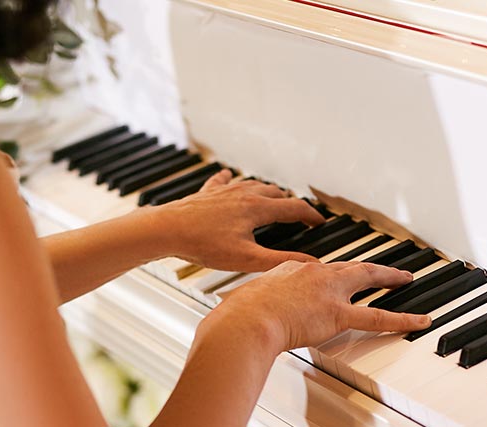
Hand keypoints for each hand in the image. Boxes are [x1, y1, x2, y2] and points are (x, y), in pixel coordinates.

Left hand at [153, 170, 326, 271]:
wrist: (167, 229)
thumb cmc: (202, 244)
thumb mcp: (246, 258)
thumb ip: (279, 260)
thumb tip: (308, 262)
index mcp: (257, 208)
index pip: (294, 208)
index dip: (311, 216)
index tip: (319, 223)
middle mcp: (244, 194)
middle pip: (276, 194)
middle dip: (291, 205)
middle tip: (299, 216)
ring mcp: (225, 191)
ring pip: (254, 185)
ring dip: (267, 192)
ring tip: (274, 200)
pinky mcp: (207, 193)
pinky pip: (223, 181)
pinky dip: (230, 180)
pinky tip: (227, 177)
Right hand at [206, 261, 433, 351]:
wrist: (246, 318)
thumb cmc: (239, 314)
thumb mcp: (246, 297)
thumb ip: (255, 300)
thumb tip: (243, 310)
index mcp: (291, 268)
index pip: (318, 268)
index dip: (331, 274)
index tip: (336, 276)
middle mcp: (314, 272)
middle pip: (350, 265)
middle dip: (371, 266)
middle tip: (388, 268)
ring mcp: (329, 291)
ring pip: (368, 278)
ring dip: (390, 277)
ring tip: (405, 279)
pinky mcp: (337, 313)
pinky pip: (378, 316)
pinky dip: (403, 318)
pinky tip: (419, 320)